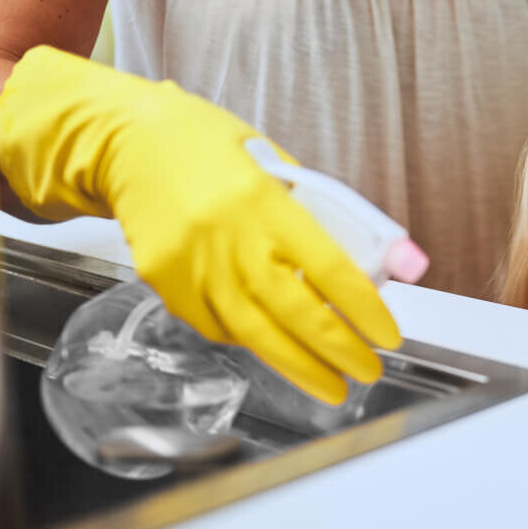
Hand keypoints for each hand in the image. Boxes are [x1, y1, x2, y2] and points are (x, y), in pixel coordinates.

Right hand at [0, 46, 399, 403]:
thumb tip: (400, 261)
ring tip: (333, 386)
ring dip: (300, 367)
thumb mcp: (281, 165)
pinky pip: (218, 328)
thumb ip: (335, 215)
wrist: (127, 143)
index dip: (365, 311)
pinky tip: (278, 350)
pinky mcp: (165, 285)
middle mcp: (228, 239)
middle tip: (368, 373)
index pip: (330, 269)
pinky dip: (253, 342)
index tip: (388, 335)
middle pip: (295, 313)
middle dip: (339, 352)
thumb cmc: (210, 147)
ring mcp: (193, 267)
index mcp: (265, 202)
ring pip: (256, 334)